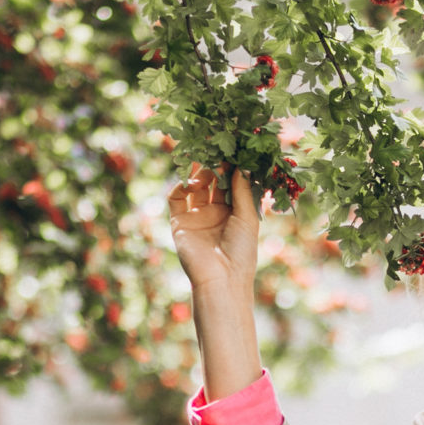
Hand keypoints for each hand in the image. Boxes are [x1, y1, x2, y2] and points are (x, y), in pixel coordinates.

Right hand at [167, 164, 263, 401]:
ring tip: (200, 157)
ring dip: (196, 172)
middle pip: (211, 181)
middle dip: (212, 163)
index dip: (230, 166)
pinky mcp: (179, 223)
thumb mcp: (247, 218)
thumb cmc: (242, 252)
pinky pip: (175, 199)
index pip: (230, 182)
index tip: (232, 146)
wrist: (221, 280)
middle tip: (213, 144)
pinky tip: (188, 181)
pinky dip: (179, 187)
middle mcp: (214, 212)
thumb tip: (241, 164)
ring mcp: (196, 217)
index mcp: (234, 212)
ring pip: (193, 186)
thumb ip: (242, 191)